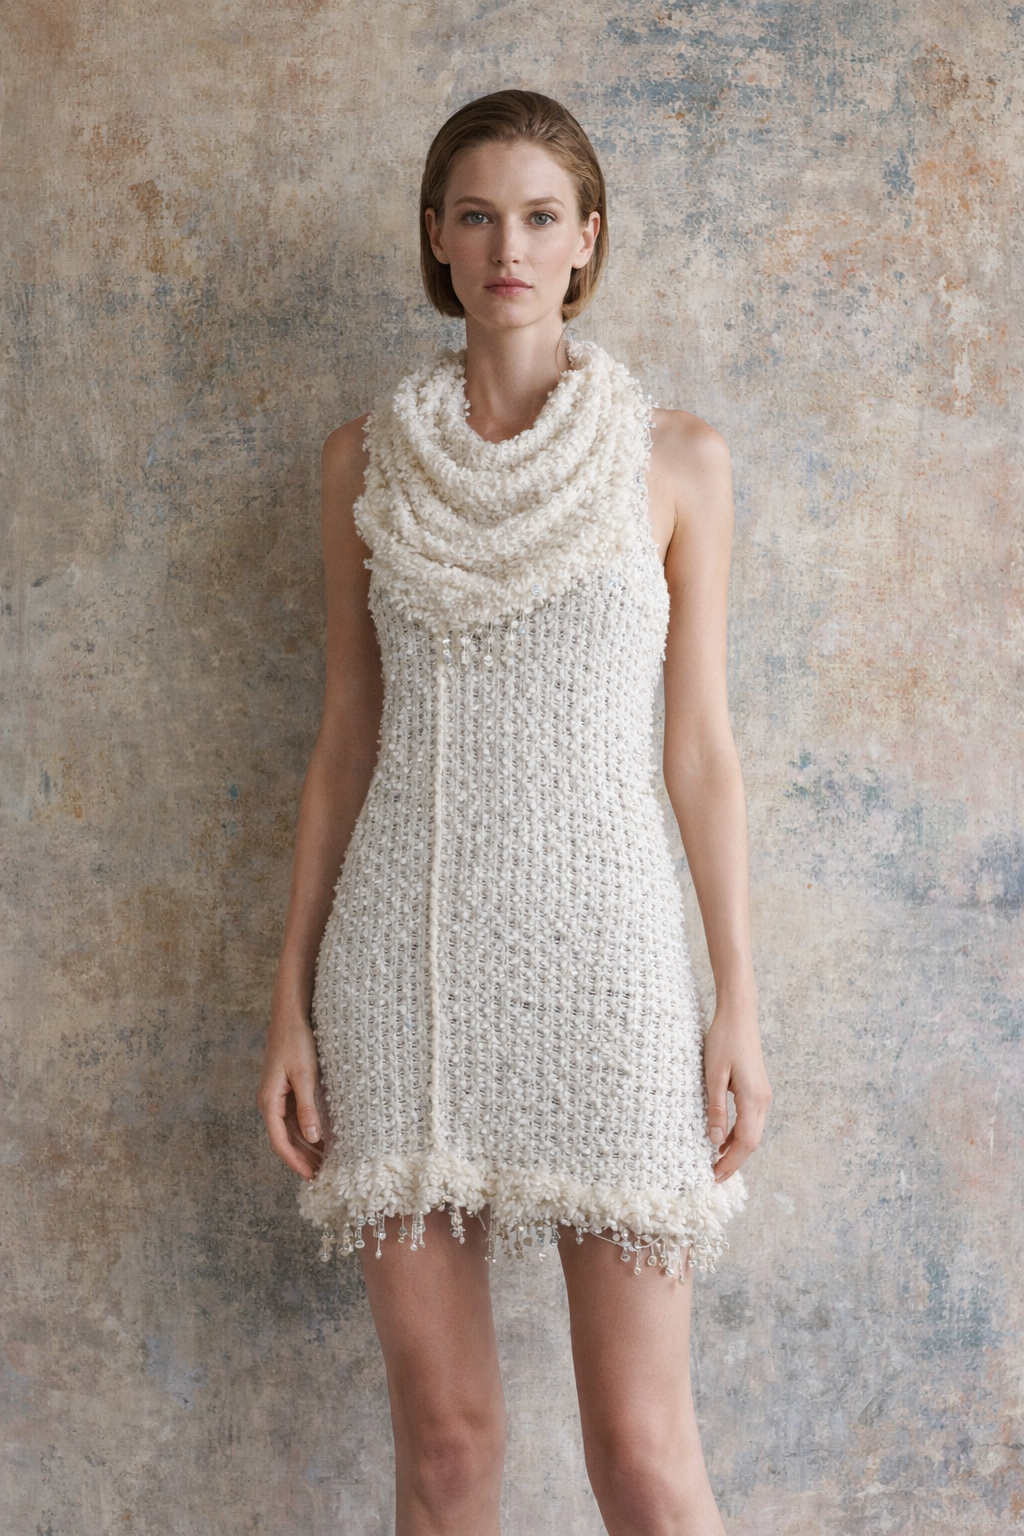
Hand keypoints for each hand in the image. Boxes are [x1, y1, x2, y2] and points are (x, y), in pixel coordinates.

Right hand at [256, 999, 325, 1180]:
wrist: (291, 1016)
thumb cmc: (297, 1042)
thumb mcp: (306, 1076)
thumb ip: (307, 1108)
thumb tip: (313, 1139)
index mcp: (269, 1101)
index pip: (279, 1142)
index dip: (295, 1162)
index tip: (311, 1177)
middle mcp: (269, 1102)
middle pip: (284, 1139)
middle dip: (302, 1159)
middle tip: (322, 1176)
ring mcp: (276, 1097)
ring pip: (290, 1130)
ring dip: (305, 1147)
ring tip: (324, 1163)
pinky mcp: (285, 1090)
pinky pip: (294, 1118)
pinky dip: (306, 1131)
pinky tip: (322, 1139)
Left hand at [703, 993, 770, 1182]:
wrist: (739, 1015)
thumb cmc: (724, 1040)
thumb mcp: (713, 1074)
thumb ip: (715, 1108)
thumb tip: (714, 1140)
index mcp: (753, 1099)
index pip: (745, 1142)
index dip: (731, 1163)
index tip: (715, 1177)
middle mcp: (763, 1101)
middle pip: (752, 1142)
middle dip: (734, 1162)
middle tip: (714, 1177)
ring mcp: (763, 1095)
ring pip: (753, 1132)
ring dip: (736, 1150)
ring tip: (716, 1163)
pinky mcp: (758, 1090)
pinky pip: (751, 1120)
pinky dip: (738, 1135)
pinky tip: (722, 1140)